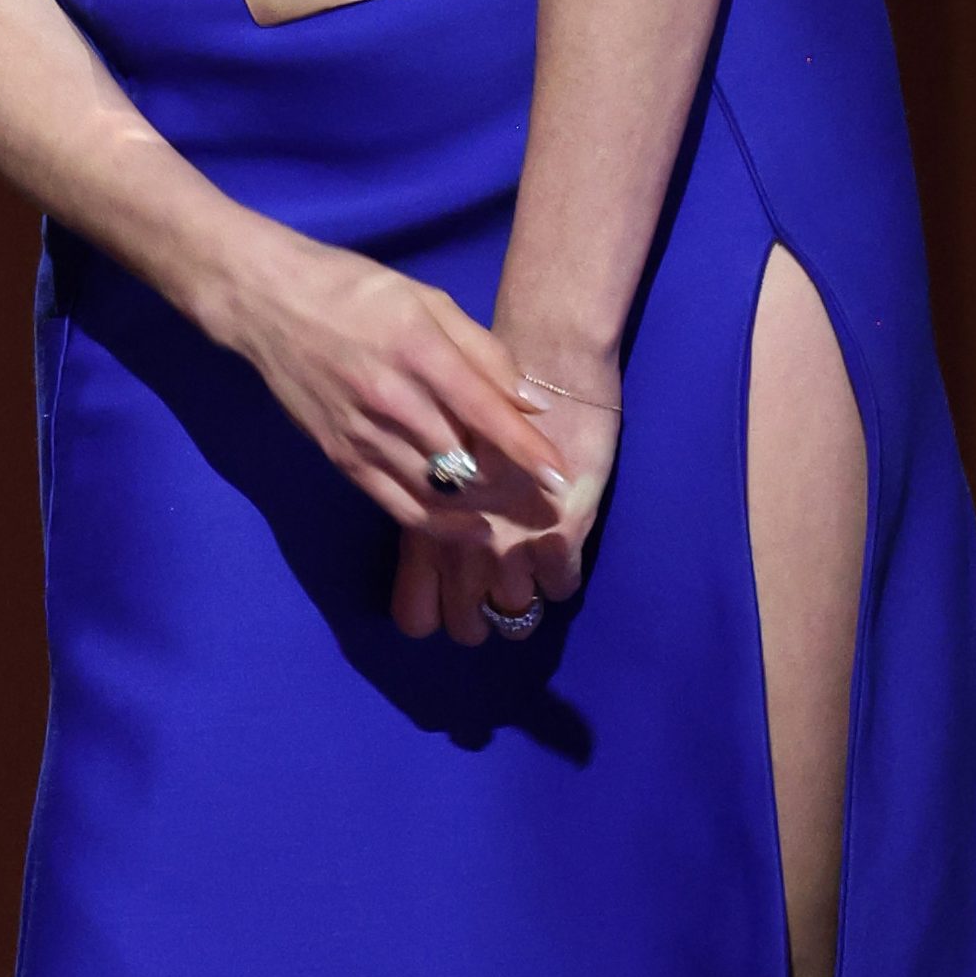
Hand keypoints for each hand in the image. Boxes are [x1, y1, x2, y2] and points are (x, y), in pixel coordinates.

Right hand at [212, 225, 580, 639]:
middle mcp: (389, 398)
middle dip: (511, 484)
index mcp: (416, 350)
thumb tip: (533, 404)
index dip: (527, 450)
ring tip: (515, 512)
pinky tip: (470, 530)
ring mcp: (361, 432)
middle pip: (464, 458)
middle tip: (545, 499)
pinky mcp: (340, 456)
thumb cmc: (353, 290)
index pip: (485, 412)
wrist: (265, 303)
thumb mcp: (426, 300)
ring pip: (434, 488)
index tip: (561, 477)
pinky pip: (396, 504)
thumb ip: (482, 351)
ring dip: (480, 505)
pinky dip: (438, 523)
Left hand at [388, 336, 616, 645]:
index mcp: (422, 517)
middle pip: (465, 622)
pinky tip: (557, 569)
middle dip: (474, 624)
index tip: (437, 616)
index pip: (415, 608)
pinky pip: (561, 583)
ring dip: (518, 608)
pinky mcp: (561, 531)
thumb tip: (416, 523)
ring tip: (521, 596)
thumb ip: (414, 481)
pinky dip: (559, 581)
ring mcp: (513, 540)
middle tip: (481, 615)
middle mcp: (462, 540)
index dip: (427, 619)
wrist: (544, 352)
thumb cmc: (475, 382)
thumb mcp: (426, 435)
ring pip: (514, 608)